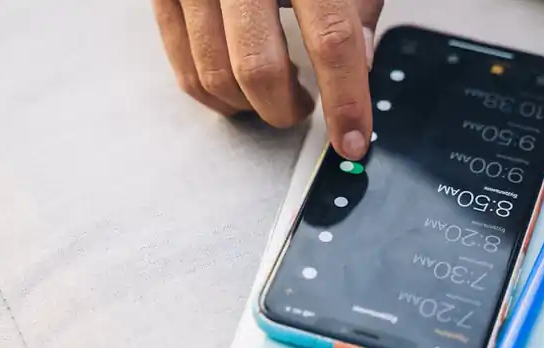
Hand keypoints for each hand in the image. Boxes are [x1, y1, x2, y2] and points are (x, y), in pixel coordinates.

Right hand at [153, 0, 383, 159]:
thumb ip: (358, 7)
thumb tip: (361, 65)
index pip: (331, 39)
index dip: (345, 100)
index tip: (353, 139)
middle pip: (259, 67)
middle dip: (287, 108)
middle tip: (305, 108)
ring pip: (215, 75)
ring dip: (251, 106)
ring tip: (274, 94)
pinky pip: (182, 66)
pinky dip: (214, 93)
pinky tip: (237, 90)